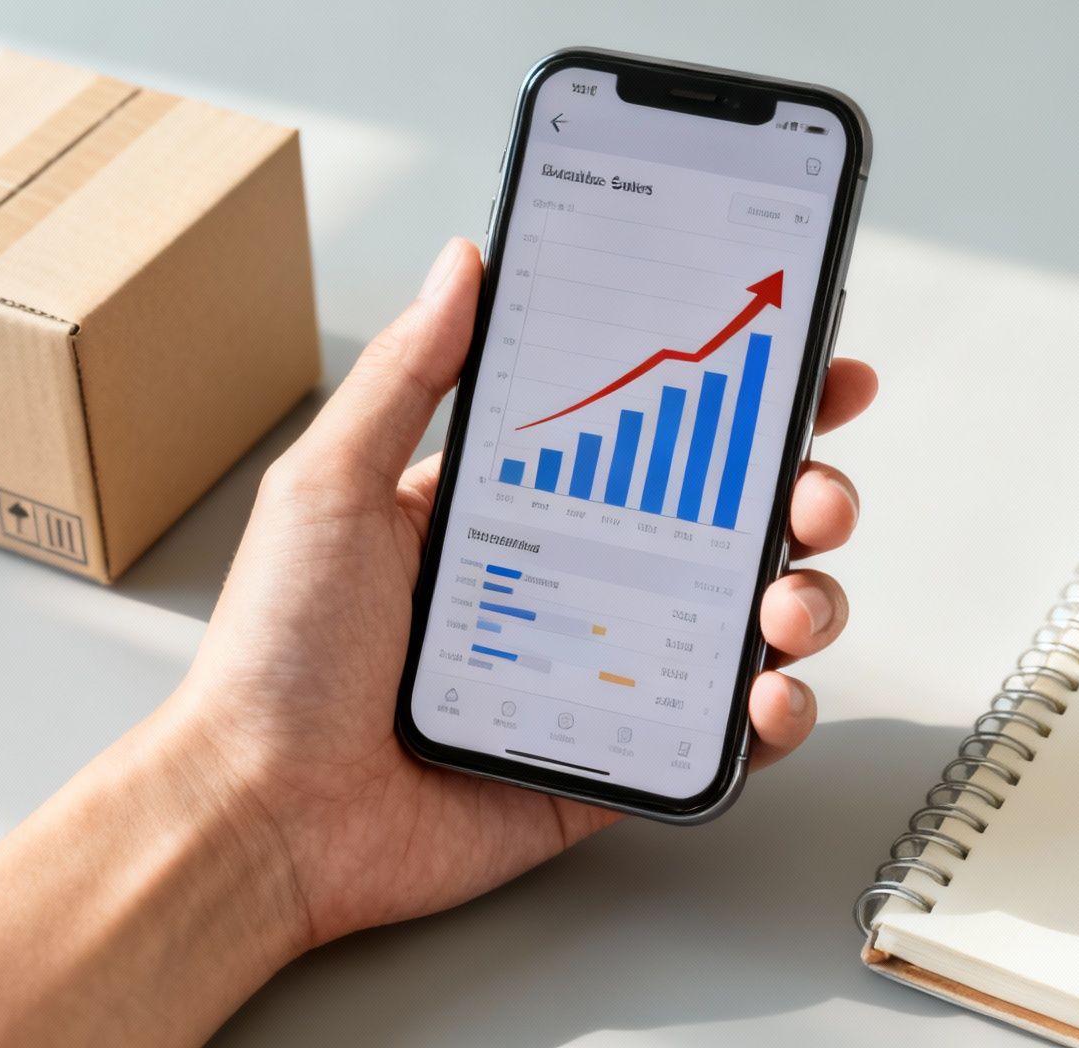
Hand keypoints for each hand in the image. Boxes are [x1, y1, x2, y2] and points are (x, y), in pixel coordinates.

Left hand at [173, 236, 877, 949]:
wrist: (261, 816)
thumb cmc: (276, 655)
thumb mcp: (331, 486)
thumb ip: (409, 376)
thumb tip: (464, 262)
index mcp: (513, 509)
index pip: (648, 437)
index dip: (735, 404)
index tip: (806, 369)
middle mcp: (569, 584)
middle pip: (725, 523)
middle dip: (801, 496)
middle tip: (817, 491)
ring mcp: (600, 674)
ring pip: (744, 623)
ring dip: (803, 599)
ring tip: (788, 601)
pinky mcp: (612, 764)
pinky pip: (718, 737)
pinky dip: (772, 718)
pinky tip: (772, 697)